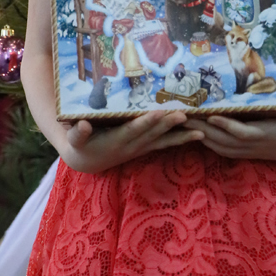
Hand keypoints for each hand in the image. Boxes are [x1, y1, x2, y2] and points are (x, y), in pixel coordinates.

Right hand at [57, 105, 204, 173]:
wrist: (87, 161)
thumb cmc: (79, 145)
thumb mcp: (74, 140)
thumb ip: (77, 133)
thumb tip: (83, 125)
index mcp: (115, 140)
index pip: (133, 130)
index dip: (146, 122)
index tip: (158, 113)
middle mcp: (131, 146)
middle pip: (153, 134)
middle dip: (169, 125)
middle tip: (185, 115)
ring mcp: (140, 148)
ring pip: (163, 141)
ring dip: (181, 136)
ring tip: (200, 132)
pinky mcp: (145, 148)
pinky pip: (165, 144)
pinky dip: (180, 140)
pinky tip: (197, 135)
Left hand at [190, 82, 275, 163]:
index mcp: (268, 134)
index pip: (244, 133)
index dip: (228, 127)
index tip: (212, 117)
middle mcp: (255, 144)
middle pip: (224, 140)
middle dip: (203, 129)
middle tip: (183, 116)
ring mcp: (249, 150)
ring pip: (220, 146)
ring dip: (200, 136)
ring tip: (182, 121)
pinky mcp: (246, 150)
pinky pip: (223, 149)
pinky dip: (208, 142)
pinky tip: (194, 132)